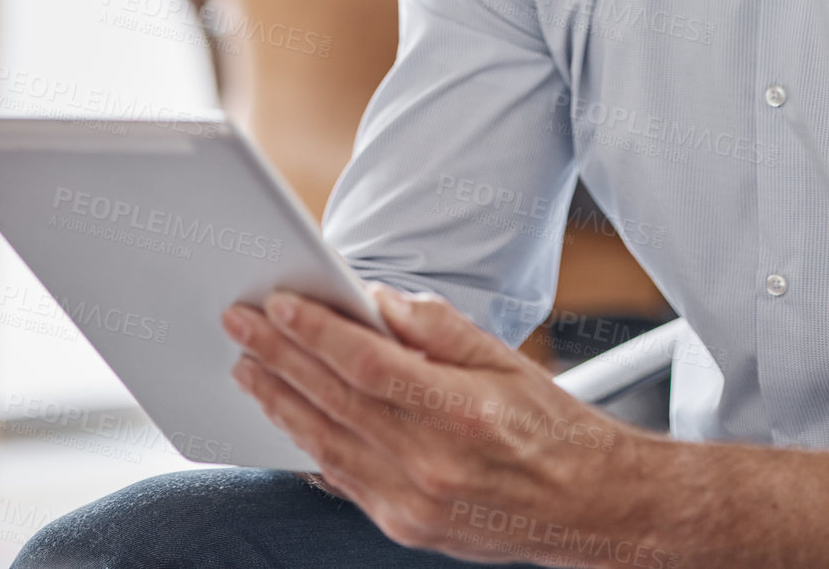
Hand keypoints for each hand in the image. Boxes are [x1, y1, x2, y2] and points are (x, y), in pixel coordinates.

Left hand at [220, 287, 663, 563]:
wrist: (589, 507)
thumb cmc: (549, 426)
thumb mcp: (505, 360)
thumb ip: (438, 327)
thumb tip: (375, 301)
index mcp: (460, 412)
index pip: (366, 364)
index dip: (315, 332)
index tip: (277, 302)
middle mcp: (431, 464)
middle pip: (335, 401)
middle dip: (279, 357)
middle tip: (240, 324)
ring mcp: (414, 504)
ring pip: (326, 445)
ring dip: (279, 402)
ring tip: (246, 366)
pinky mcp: (406, 528)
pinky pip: (343, 482)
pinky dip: (308, 447)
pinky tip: (284, 420)